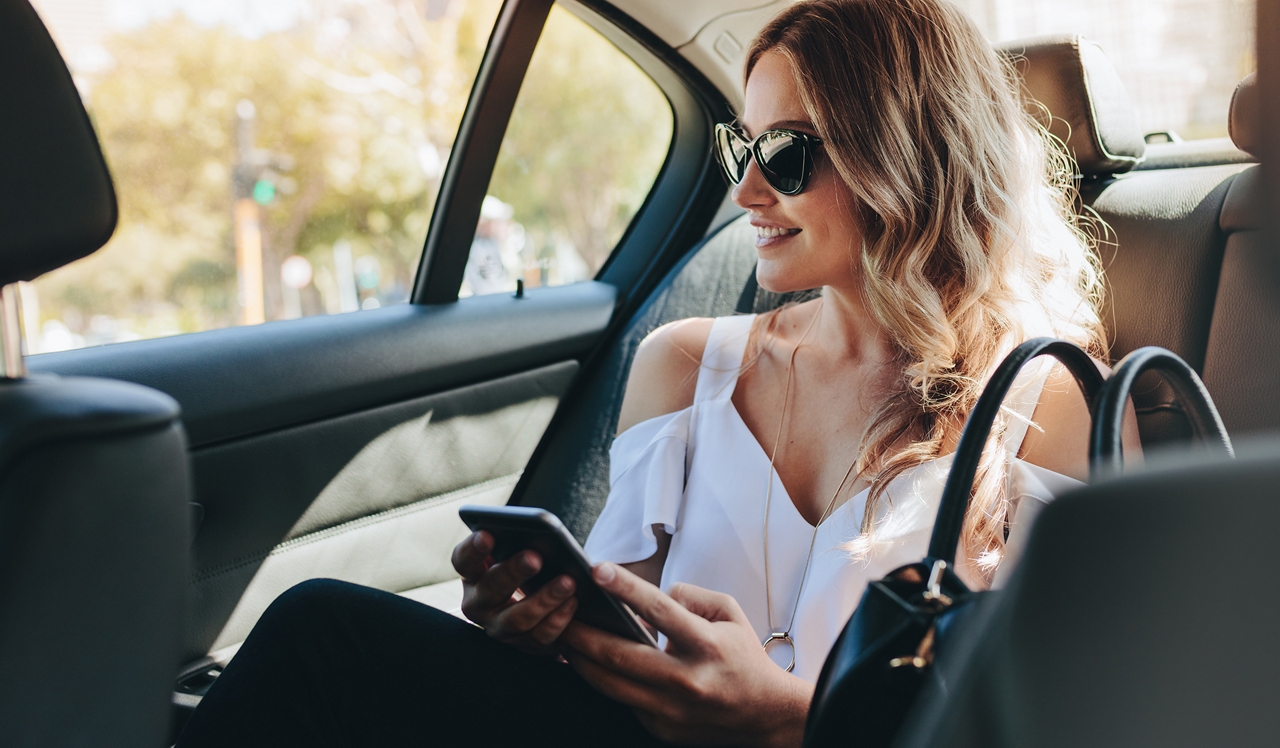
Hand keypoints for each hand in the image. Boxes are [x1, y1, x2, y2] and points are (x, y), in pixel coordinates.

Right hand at [450, 530, 577, 654]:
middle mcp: (478, 603)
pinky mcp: (522, 644)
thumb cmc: (523, 568)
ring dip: (543, 599)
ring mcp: (497, 626)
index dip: (473, 549)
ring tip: (568, 581)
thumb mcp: (513, 553)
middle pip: (491, 589)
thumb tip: (536, 530)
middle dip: (513, 572)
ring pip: (516, 618)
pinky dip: (558, 619)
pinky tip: (573, 601)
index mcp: (472, 573)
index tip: (487, 535)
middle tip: (535, 557)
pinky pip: (539, 636)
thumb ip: (515, 542)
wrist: (534, 606)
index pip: (463, 560)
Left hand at [560, 562, 812, 746]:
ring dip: (581, 659)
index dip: (625, 587)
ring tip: (564, 638)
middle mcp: (687, 680)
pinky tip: (590, 662)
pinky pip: (623, 699)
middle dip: (583, 632)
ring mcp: (671, 710)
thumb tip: (652, 595)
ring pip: (611, 683)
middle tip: (561, 611)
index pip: (660, 610)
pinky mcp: (661, 728)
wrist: (765, 715)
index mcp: (707, 645)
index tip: (598, 568)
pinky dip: (604, 680)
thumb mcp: (730, 614)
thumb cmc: (743, 658)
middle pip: (620, 654)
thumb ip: (691, 596)